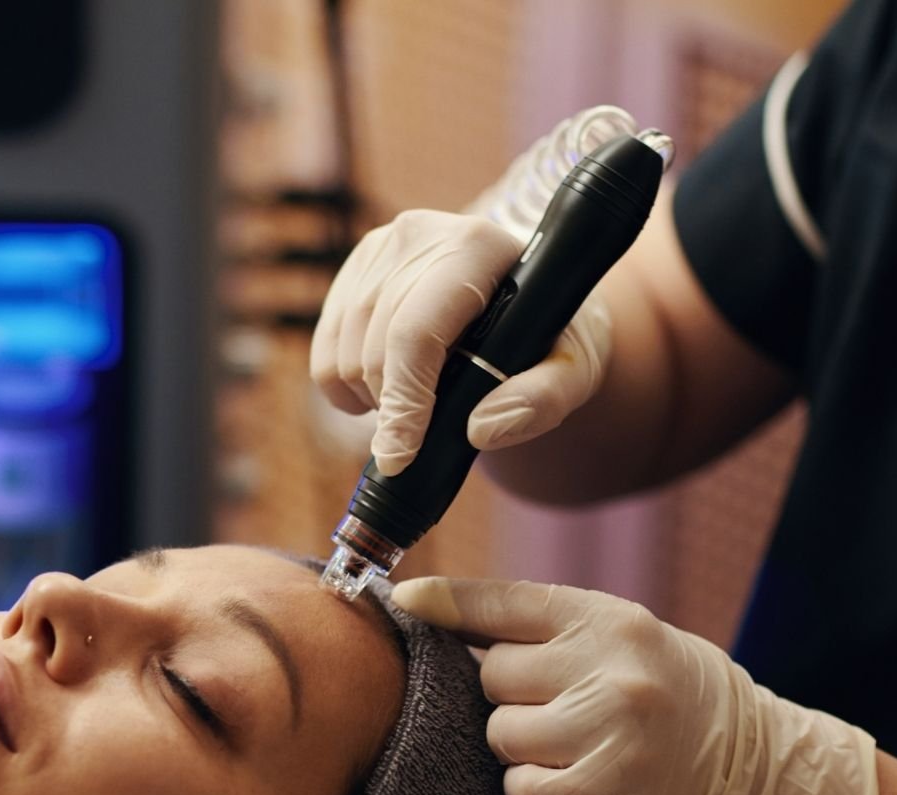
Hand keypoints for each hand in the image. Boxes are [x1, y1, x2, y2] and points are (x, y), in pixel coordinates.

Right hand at [310, 209, 612, 475]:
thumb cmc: (551, 337)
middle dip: (396, 407)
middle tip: (432, 424)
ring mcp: (380, 247)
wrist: (529, 299)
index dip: (404, 402)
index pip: (416, 333)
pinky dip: (346, 387)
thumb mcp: (573, 370)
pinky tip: (390, 384)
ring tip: (421, 395)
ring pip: (341, 356)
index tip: (401, 457)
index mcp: (475, 247)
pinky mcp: (355, 267)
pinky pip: (323, 353)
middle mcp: (420, 234)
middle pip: (374, 350)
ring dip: (375, 398)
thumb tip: (481, 429)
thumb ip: (543, 400)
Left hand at [391, 575, 878, 794]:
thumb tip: (431, 608)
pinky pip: (520, 787)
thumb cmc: (666, 688)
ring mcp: (607, 732)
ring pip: (500, 734)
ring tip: (569, 741)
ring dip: (520, 743)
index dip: (445, 602)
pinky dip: (533, 787)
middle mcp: (608, 669)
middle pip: (491, 676)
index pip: (504, 602)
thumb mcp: (617, 634)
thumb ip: (538, 626)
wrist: (750, 764)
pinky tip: (572, 778)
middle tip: (556, 703)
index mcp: (608, 619)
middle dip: (508, 693)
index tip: (402, 599)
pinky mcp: (603, 792)